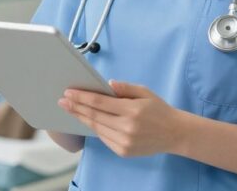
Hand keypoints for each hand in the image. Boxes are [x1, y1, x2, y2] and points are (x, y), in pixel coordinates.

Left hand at [58, 80, 184, 157]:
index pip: (99, 102)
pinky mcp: (124, 151)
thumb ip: (125, 88)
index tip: (68, 93)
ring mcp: (125, 142)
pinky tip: (87, 120)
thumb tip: (107, 84)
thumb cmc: (159, 110)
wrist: (175, 133)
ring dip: (82, 118)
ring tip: (71, 109)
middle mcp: (127, 127)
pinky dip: (94, 129)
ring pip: (96, 128)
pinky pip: (104, 138)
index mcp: (132, 110)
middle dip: (76, 107)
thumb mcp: (145, 92)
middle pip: (94, 116)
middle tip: (62, 101)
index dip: (81, 97)